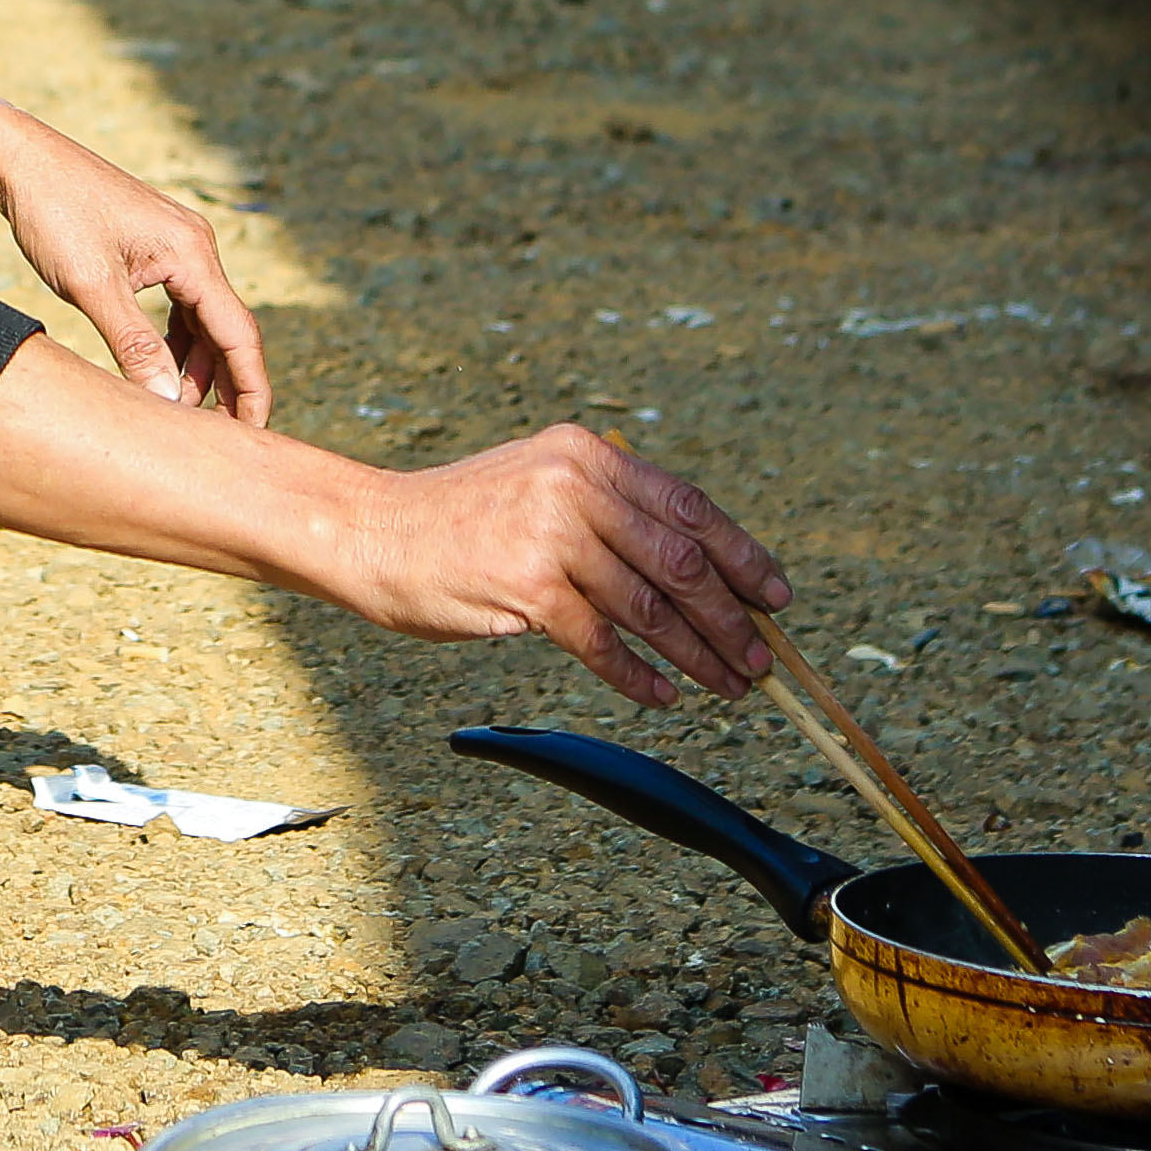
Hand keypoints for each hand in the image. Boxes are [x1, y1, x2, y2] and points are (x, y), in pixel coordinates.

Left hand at [0, 115, 272, 423]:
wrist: (20, 159)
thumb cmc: (53, 213)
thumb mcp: (90, 286)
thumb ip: (133, 345)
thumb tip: (166, 400)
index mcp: (192, 253)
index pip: (239, 333)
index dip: (251, 387)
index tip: (254, 433)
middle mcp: (196, 246)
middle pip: (229, 328)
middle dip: (229, 383)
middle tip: (225, 436)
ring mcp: (177, 244)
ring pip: (203, 317)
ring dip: (197, 364)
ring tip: (179, 409)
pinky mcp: (154, 246)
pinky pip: (180, 302)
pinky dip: (176, 339)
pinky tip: (159, 365)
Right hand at [314, 423, 789, 707]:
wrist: (375, 533)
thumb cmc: (462, 520)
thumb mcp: (540, 485)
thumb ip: (609, 511)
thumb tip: (696, 571)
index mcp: (588, 455)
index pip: (688, 507)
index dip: (742, 555)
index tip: (776, 595)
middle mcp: (575, 483)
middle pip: (681, 559)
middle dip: (730, 616)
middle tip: (761, 658)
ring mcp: (551, 532)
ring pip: (649, 606)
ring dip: (697, 653)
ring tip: (728, 686)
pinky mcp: (526, 585)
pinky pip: (601, 642)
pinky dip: (638, 675)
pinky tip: (662, 696)